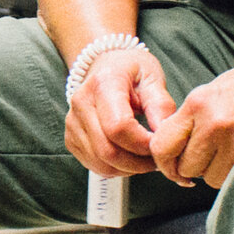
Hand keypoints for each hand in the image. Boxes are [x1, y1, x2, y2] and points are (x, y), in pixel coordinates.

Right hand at [65, 46, 178, 177]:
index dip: (143, 144)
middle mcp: (81, 103)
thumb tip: (164, 139)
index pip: (118, 127)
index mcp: (103, 84)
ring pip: (101, 163)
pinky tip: (129, 157)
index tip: (159, 144)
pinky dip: (116, 169)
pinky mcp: (70, 138)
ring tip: (145, 158)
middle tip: (156, 158)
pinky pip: (95, 165)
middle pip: (107, 151)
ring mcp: (72, 123)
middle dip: (138, 163)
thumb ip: (161, 106)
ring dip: (129, 169)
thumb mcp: (153, 77)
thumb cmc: (132, 71)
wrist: (105, 65)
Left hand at [145, 51, 233, 188]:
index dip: (164, 162)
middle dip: (192, 167)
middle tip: (206, 155)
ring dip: (214, 171)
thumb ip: (188, 120)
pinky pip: (231, 178)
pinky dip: (233, 173)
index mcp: (197, 104)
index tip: (171, 166)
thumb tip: (169, 152)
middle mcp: (214, 123)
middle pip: (186, 167)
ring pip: (209, 178)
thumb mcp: (210, 92)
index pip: (162, 146)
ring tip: (227, 151)